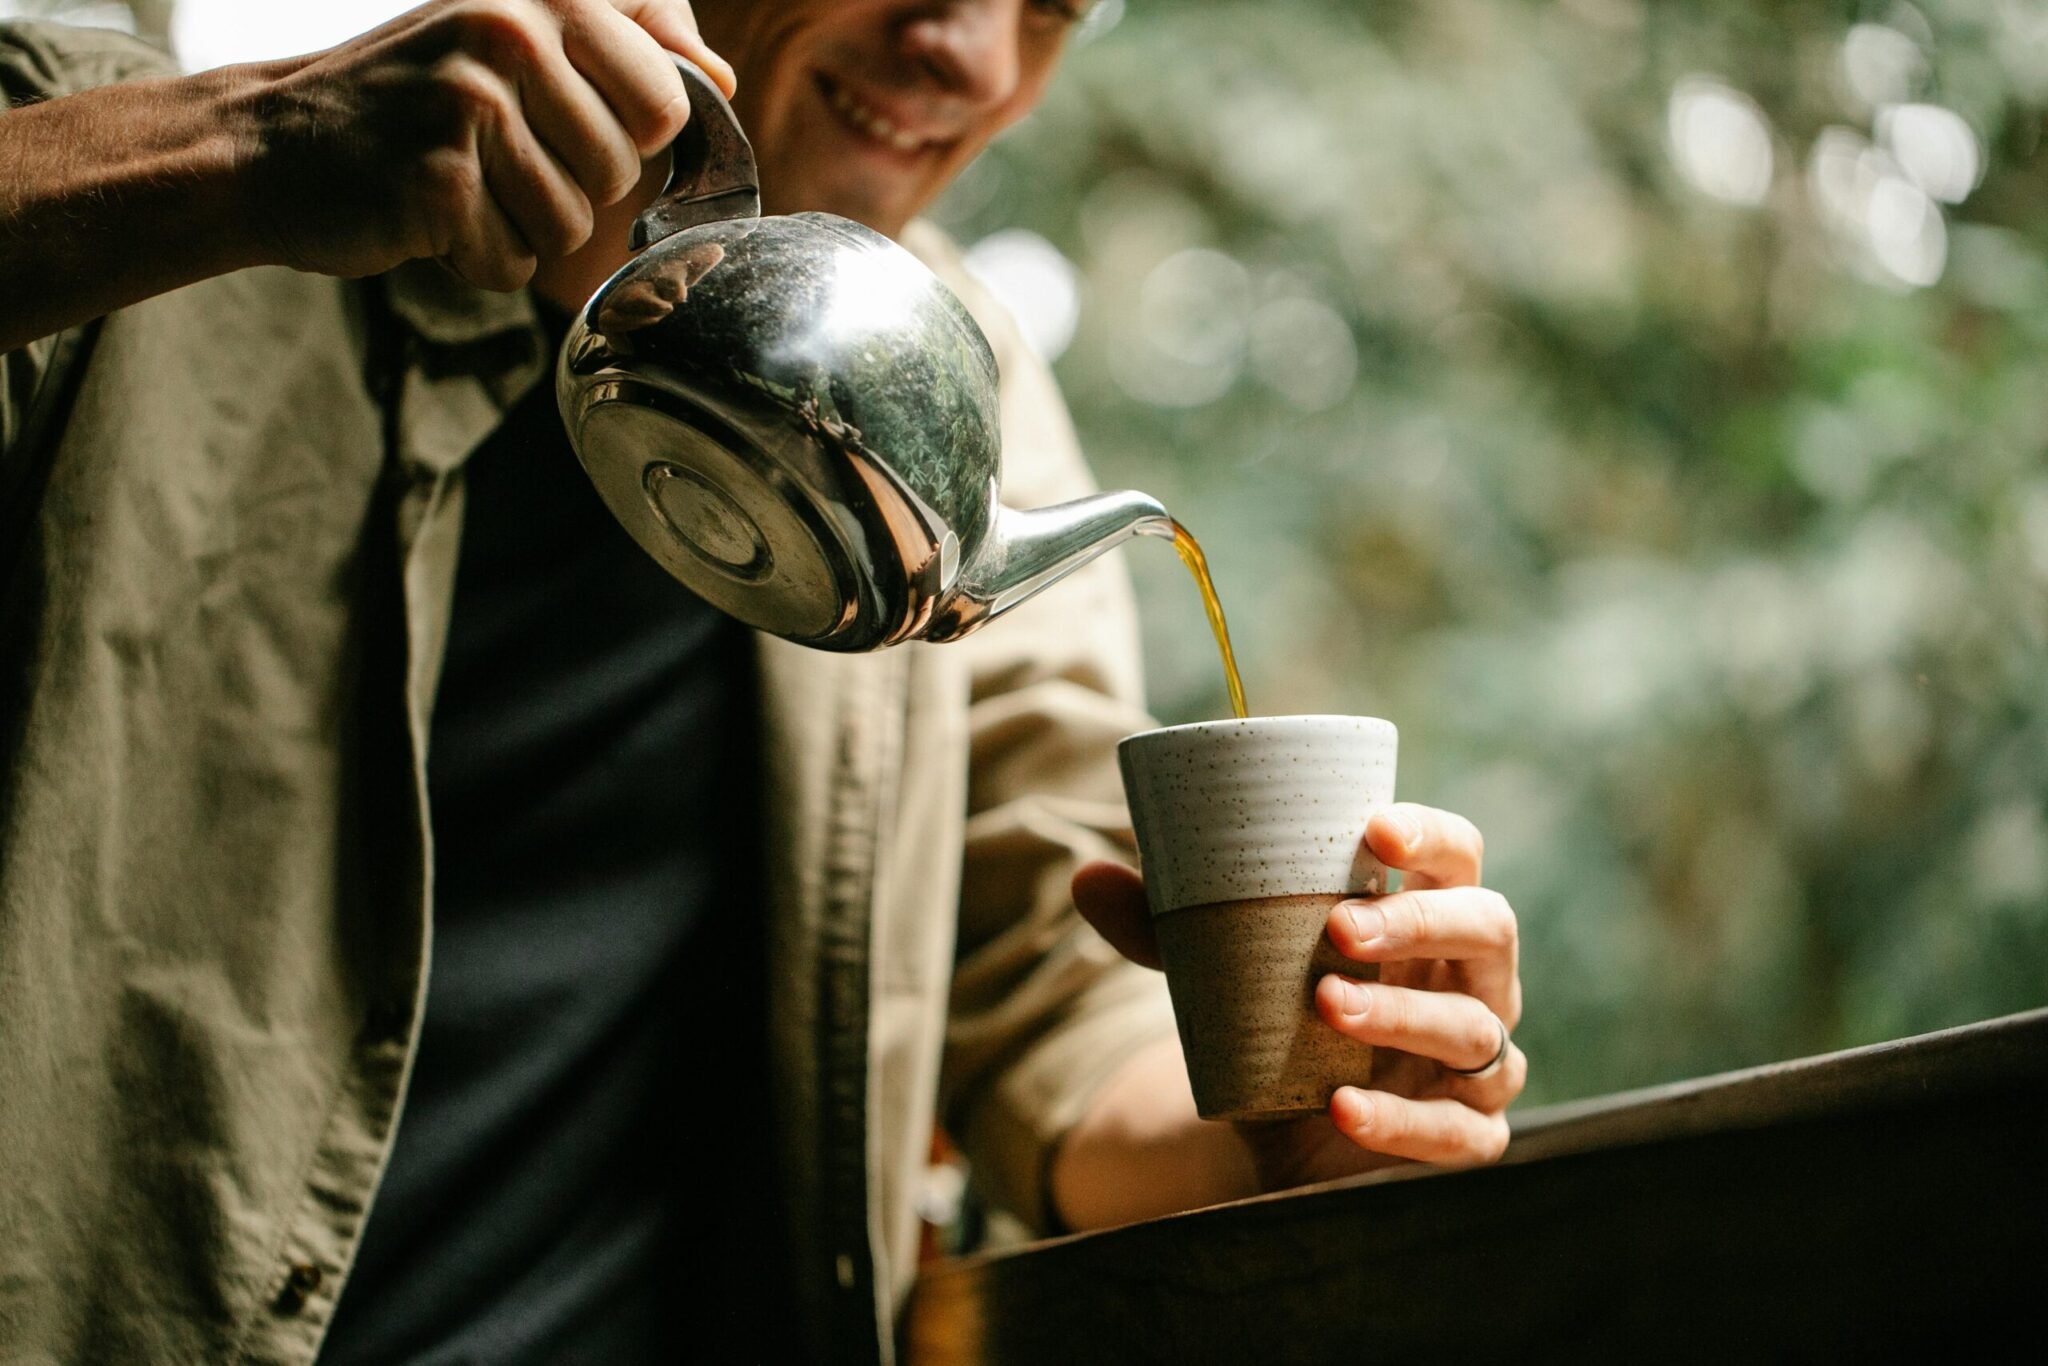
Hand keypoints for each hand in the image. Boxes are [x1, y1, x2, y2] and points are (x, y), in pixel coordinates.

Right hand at [241, 0, 734, 290]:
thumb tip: (719, 77)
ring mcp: (471, 104)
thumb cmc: (415, 100)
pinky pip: (516, 263)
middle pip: (621, 171)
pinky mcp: (440, 181)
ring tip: (462, 185)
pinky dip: (478, 260)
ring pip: (573, 225)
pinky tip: (431, 217)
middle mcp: (510, 32)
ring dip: (521, 228)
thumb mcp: (516, 35)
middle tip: (493, 157)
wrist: (273, 145)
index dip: (627, 136)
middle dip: (568, 186)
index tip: (561, 122)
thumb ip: (627, 37)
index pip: (668, 101)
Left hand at [1072, 802, 1524, 1189]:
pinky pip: (1456, 1131)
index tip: (1375, 829)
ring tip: (1327, 1002)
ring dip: (1402, 1013)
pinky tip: (1343, 1106)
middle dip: (1420, 922)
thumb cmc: (1278, 1025)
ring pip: (1475, 1031)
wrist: (1282, 1141)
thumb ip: (1164, 928)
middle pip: (1490, 928)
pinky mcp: (1467, 1137)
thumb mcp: (1222, 973)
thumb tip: (1086, 878)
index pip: (1459, 857)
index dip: (1432, 835)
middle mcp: (1471, 982)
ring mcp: (1480, 1062)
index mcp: (1426, 920)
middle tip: (1342, 925)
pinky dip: (1399, 1119)